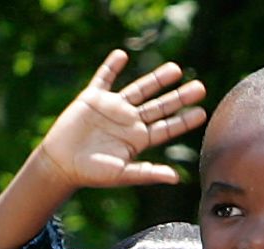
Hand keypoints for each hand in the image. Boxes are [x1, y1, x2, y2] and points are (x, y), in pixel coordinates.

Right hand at [37, 49, 206, 190]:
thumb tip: (176, 179)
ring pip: (139, 89)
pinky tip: (122, 55)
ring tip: (176, 69)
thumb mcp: (123, 173)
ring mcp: (113, 108)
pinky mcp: (93, 98)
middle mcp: (130, 121)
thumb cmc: (92, 173)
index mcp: (139, 139)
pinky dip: (111, 66)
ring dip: (157, 79)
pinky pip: (104, 78)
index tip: (202, 112)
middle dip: (179, 97)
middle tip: (200, 87)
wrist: (61, 163)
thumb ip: (148, 173)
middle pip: (160, 106)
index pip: (167, 127)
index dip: (184, 121)